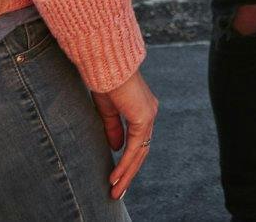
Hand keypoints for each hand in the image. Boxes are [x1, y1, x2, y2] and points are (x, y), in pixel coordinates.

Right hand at [92, 69, 158, 200]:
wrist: (107, 63)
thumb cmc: (105, 81)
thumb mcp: (107, 110)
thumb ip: (114, 128)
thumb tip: (116, 147)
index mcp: (142, 110)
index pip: (138, 142)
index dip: (128, 161)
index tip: (117, 177)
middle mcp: (149, 113)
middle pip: (141, 151)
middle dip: (129, 173)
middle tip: (117, 192)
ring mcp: (149, 115)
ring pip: (140, 152)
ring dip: (127, 174)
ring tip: (115, 191)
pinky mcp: (144, 117)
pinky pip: (135, 147)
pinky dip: (125, 163)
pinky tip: (116, 177)